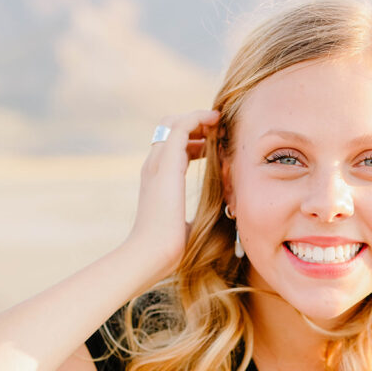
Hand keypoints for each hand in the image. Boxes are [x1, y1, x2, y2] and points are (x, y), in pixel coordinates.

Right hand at [126, 108, 220, 276]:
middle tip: (218, 129)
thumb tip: (219, 219)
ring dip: (198, 119)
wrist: (152, 253)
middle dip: (194, 125)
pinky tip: (215, 120)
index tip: (214, 146)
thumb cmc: (170, 249)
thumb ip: (197, 217)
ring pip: (174, 123)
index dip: (193, 142)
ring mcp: (158, 163)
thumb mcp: (187, 225)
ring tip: (219, 121)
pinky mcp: (167, 163)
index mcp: (156, 181)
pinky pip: (181, 126)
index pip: (172, 149)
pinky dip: (198, 118)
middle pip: (169, 129)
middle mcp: (154, 167)